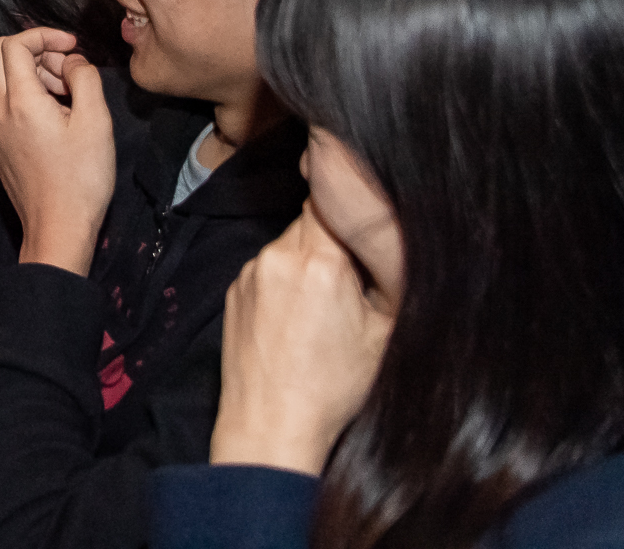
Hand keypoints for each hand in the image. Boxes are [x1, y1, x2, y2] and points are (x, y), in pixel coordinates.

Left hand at [0, 29, 115, 274]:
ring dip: (32, 73)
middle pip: (1, 56)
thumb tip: (73, 61)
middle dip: (37, 51)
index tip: (72, 45)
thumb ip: (85, 79)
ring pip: (2, 80)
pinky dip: (26, 95)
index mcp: (18, 100)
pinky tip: (56, 116)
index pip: (13, 44)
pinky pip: (4, 103)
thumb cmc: (81, 178)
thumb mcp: (96, 122)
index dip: (43, 35)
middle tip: (70, 71)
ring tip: (68, 94)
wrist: (57, 229)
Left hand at [208, 207, 393, 474]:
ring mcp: (249, 272)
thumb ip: (388, 277)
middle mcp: (276, 255)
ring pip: (289, 246)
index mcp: (318, 260)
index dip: (354, 207)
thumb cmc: (333, 386)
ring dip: (309, 262)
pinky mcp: (233, 289)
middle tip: (354, 282)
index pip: (335, 200)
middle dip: (335, 242)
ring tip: (323, 309)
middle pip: (312, 223)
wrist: (271, 423)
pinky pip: (268, 269)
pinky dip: (285, 281)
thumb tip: (390, 240)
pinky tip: (296, 319)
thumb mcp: (385, 332)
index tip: (368, 227)